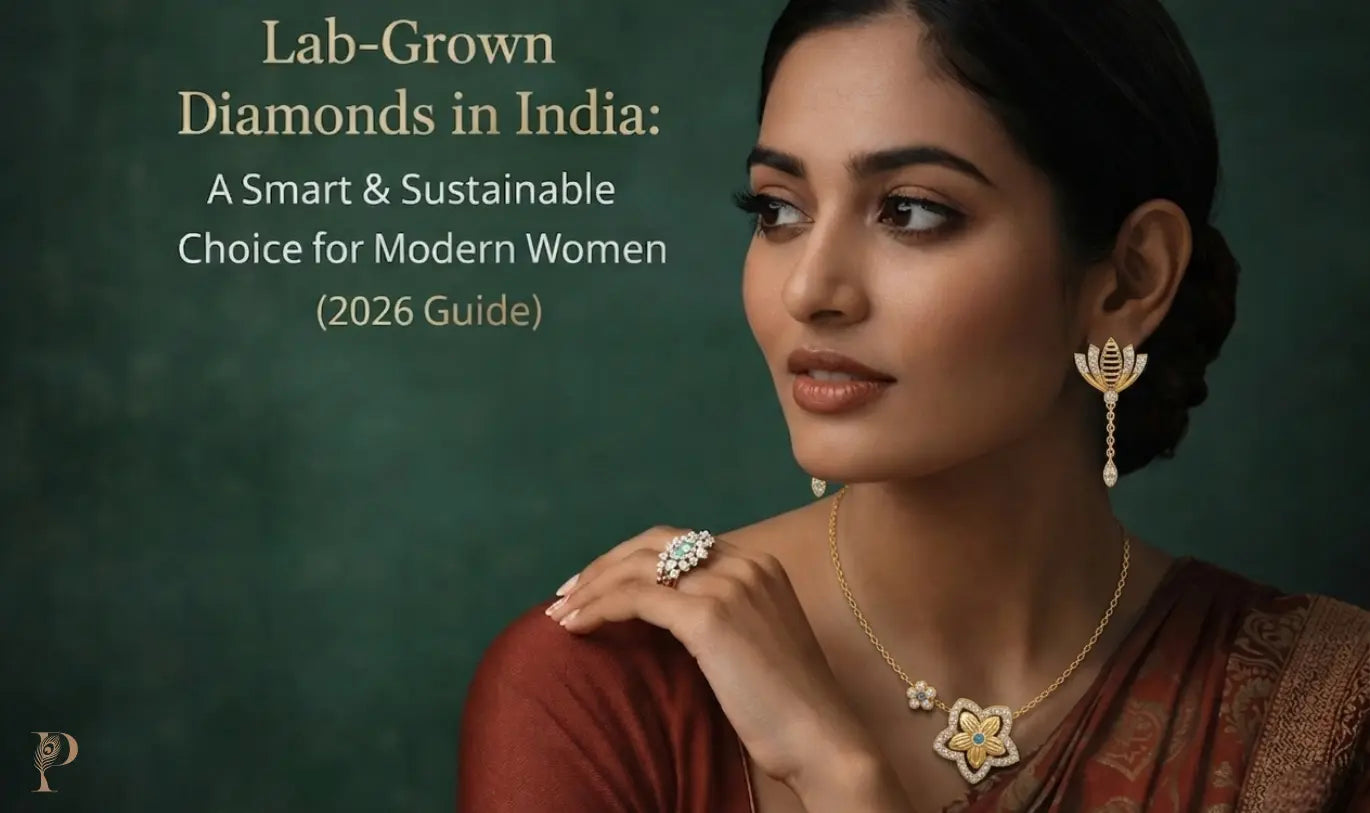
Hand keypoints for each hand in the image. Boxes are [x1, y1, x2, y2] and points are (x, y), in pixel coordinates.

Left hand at [545, 525, 906, 805]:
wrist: (823, 738)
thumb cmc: (790, 707)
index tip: (596, 584)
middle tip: (566, 594)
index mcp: (759, 564)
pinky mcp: (708, 616)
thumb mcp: (758, 641)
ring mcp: (727, 585)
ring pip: (637, 566)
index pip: (679, 542)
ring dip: (590, 587)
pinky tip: (576, 627)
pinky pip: (635, 598)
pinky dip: (598, 608)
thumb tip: (667, 614)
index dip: (630, 558)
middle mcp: (744, 563)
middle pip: (653, 543)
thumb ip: (723, 615)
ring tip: (560, 613)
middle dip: (602, 565)